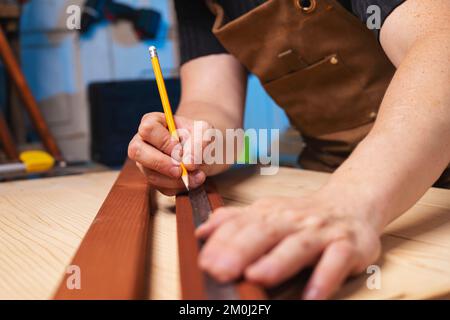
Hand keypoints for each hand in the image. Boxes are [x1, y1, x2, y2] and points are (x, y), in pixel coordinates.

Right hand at [128, 112, 213, 194]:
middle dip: (161, 163)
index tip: (180, 150)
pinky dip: (180, 186)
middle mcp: (143, 141)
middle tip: (180, 170)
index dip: (164, 142)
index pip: (148, 129)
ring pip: (150, 174)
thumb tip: (188, 163)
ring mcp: (145, 162)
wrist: (203, 152)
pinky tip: (194, 180)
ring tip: (198, 175)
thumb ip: (200, 142)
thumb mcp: (205, 132)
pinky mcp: (152, 178)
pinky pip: (161, 187)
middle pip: (136, 151)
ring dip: (177, 179)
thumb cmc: (199, 136)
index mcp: (152, 122)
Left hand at [196, 192, 380, 298]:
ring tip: (257, 277)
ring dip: (277, 261)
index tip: (205, 261)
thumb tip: (203, 230)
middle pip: (265, 232)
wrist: (351, 204)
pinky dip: (324, 279)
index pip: (242, 223)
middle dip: (241, 250)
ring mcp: (320, 232)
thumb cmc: (303, 216)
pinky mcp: (347, 246)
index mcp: (271, 212)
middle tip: (220, 269)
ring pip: (298, 245)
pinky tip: (311, 297)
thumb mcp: (268, 212)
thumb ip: (236, 220)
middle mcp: (293, 220)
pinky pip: (336, 262)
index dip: (222, 241)